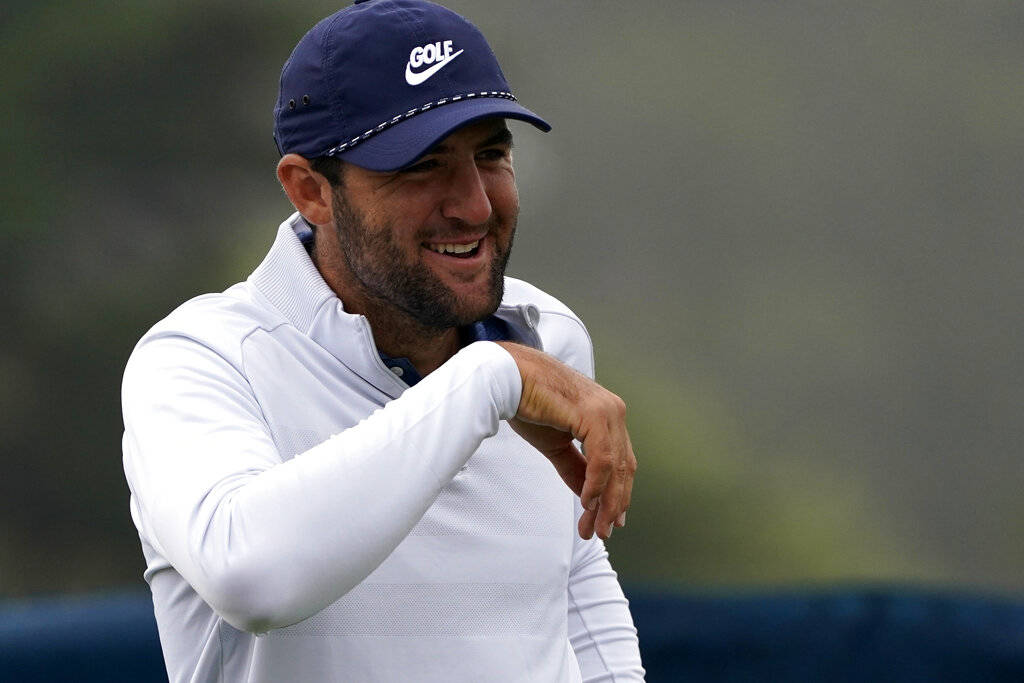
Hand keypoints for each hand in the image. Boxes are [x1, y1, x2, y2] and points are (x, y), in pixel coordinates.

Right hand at [496, 342, 635, 540]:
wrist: (507, 376)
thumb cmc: (527, 402)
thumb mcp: (555, 444)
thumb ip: (575, 467)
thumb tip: (588, 495)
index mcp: (606, 415)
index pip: (620, 462)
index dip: (615, 494)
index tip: (608, 520)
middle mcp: (613, 411)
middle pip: (623, 467)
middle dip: (613, 504)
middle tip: (602, 531)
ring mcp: (607, 411)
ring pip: (616, 467)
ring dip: (606, 501)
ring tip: (596, 526)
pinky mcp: (594, 414)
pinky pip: (602, 459)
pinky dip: (597, 484)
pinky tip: (588, 502)